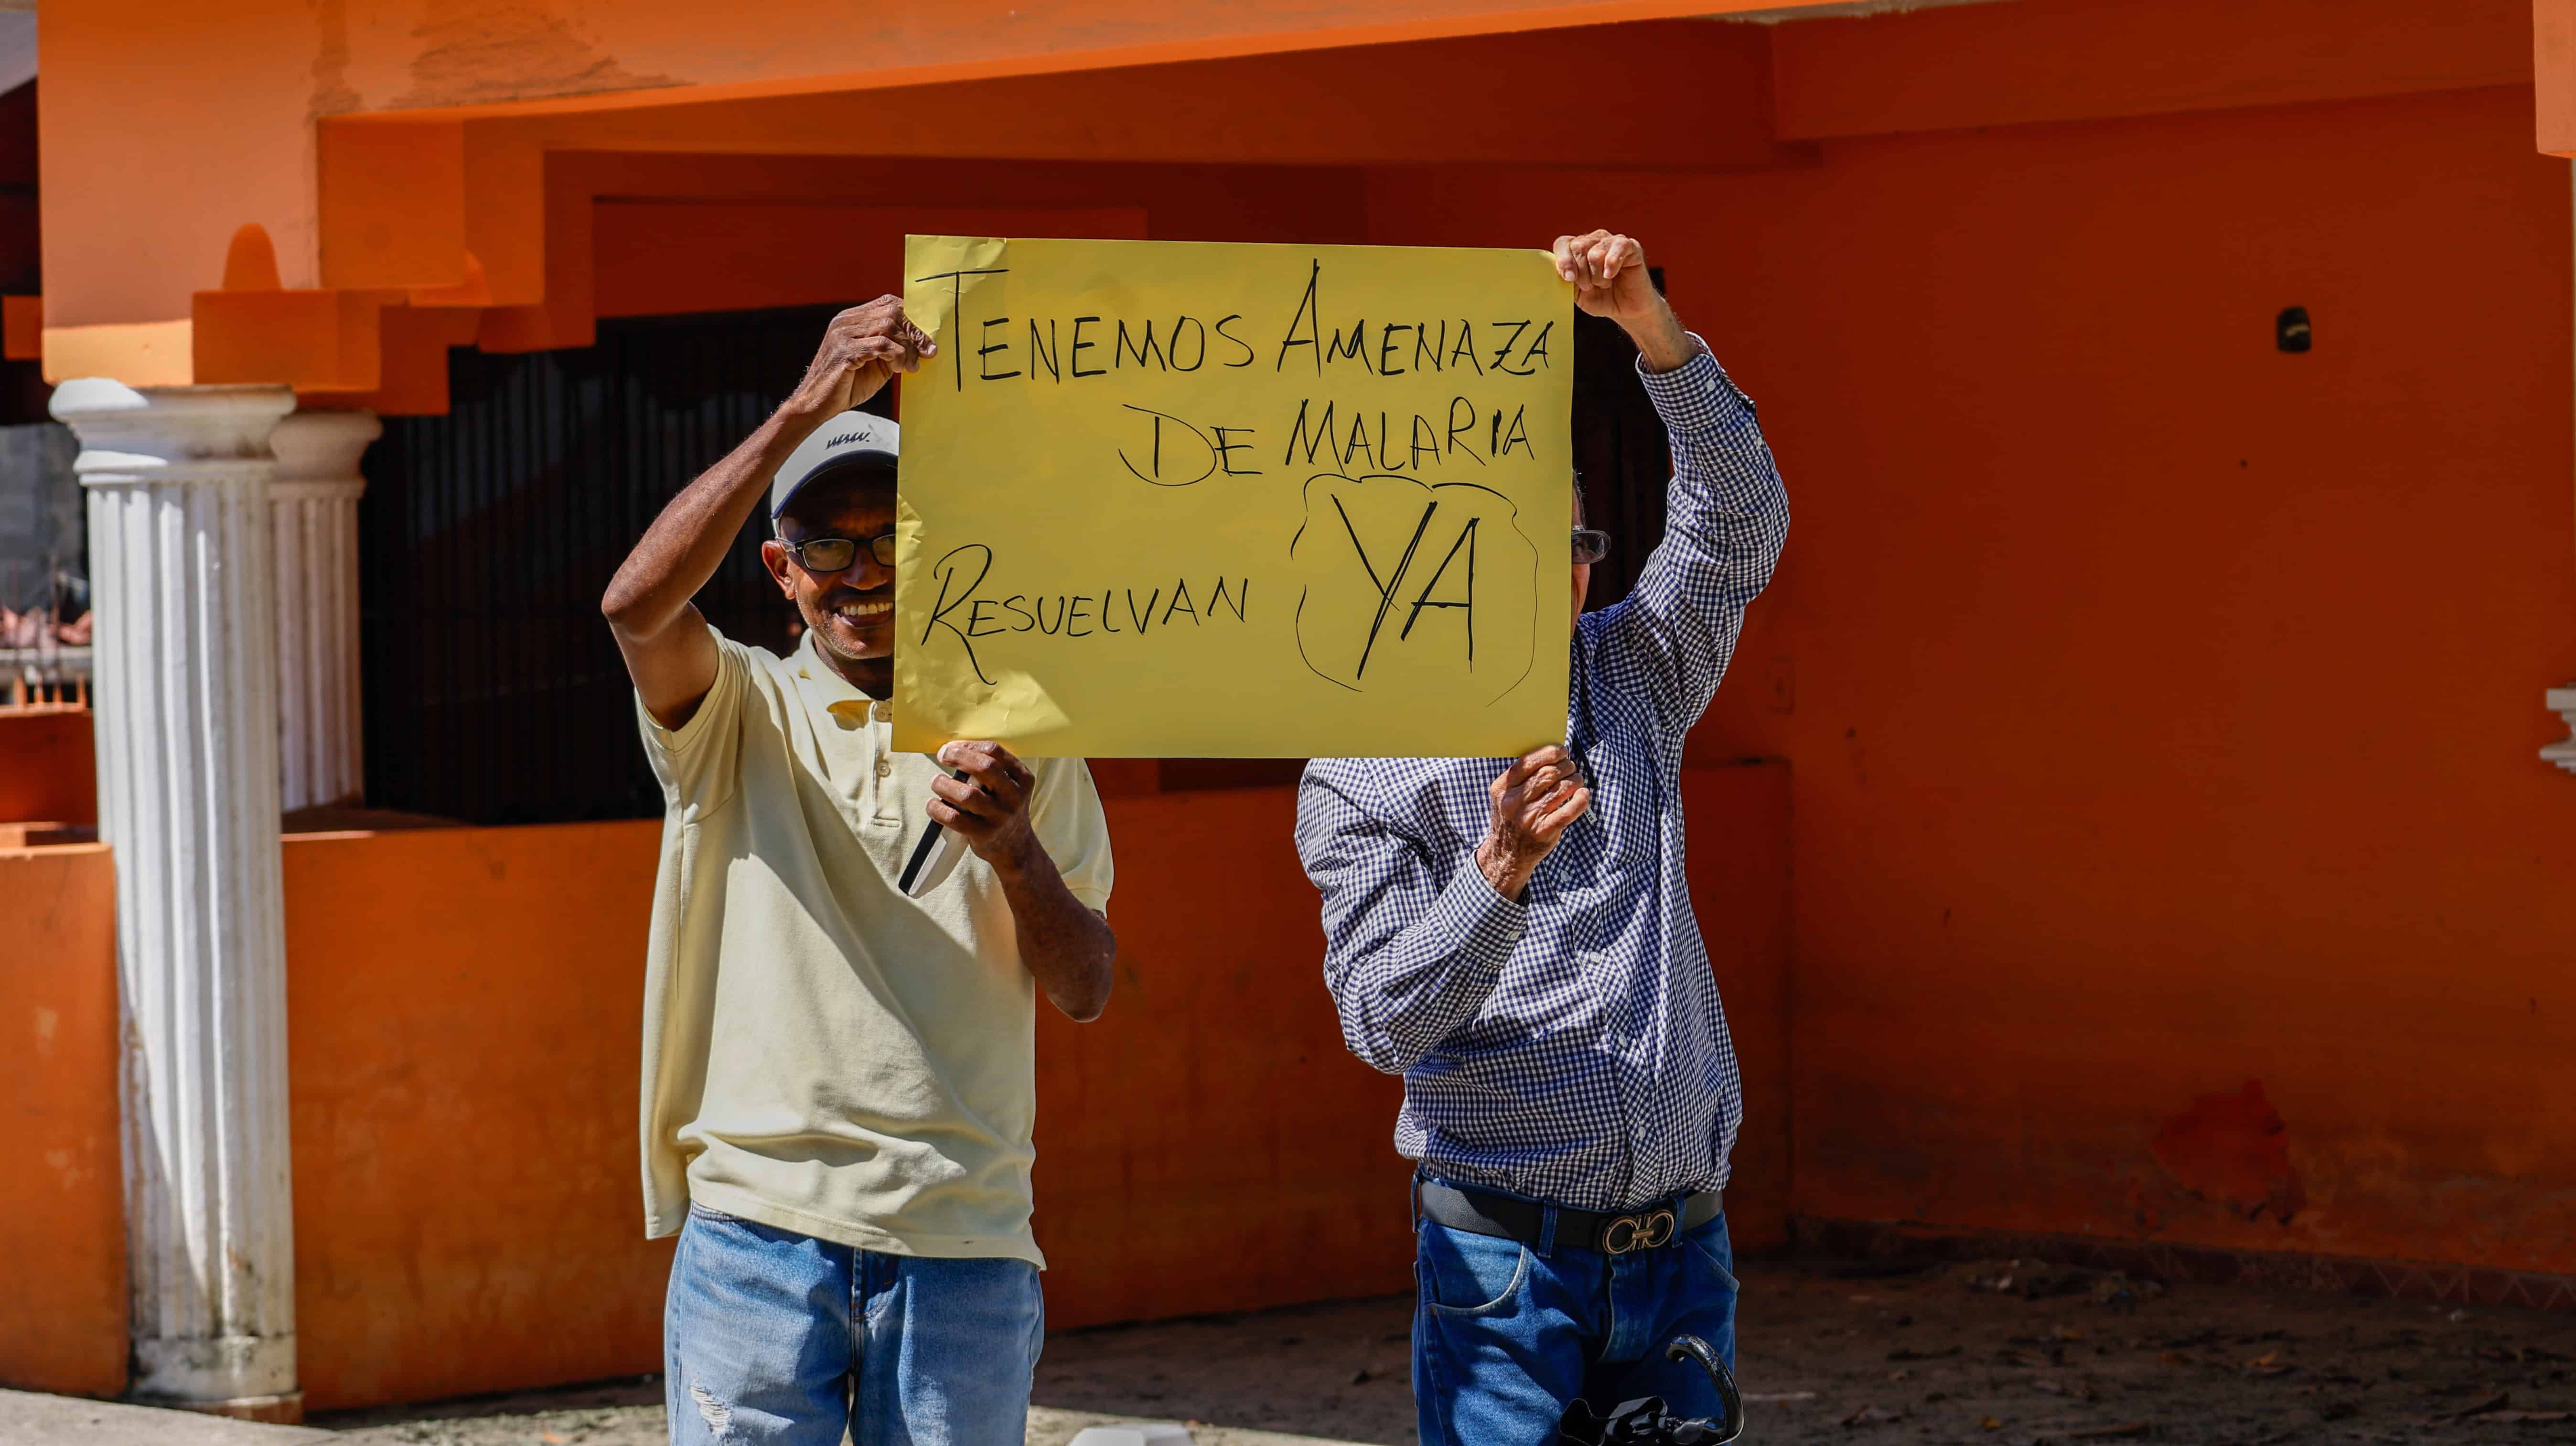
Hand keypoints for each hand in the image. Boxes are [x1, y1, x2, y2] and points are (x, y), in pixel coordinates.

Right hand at [786, 297, 934, 418]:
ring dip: (907, 348)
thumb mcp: (876, 363)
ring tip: (911, 366)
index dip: (912, 318)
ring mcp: (843, 334)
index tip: (927, 339)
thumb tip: (923, 346)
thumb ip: (894, 349)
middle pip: (892, 312)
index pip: (888, 303)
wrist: (817, 404)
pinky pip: (880, 345)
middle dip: (915, 333)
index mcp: (852, 319)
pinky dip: (896, 356)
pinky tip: (898, 368)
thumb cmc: (847, 385)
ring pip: (888, 327)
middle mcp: (846, 321)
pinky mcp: (844, 351)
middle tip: (927, 352)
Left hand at [930, 740, 1039, 870]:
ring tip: (937, 782)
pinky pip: (954, 818)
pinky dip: (937, 808)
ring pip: (966, 794)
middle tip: (943, 756)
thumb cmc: (1004, 809)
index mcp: (1023, 779)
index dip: (970, 745)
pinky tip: (933, 804)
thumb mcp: (1011, 786)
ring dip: (944, 784)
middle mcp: (1014, 797)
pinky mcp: (983, 834)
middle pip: (984, 767)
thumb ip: (992, 769)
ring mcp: (999, 817)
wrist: (1015, 847)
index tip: (953, 747)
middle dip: (958, 757)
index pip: (995, 751)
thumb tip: (955, 750)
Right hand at [1475, 744, 1591, 901]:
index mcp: (1502, 789)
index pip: (1528, 763)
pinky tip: (1583, 794)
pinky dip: (1581, 799)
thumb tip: (1550, 755)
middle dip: (1565, 766)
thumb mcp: (1504, 797)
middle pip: (1548, 774)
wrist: (1507, 854)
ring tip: (1577, 780)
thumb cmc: (1511, 818)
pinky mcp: (1544, 831)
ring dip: (1575, 780)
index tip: (1562, 751)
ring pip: (1561, 789)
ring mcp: (1529, 818)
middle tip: (1571, 767)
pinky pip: (1569, 810)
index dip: (1549, 753)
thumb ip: (1520, 778)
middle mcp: (1514, 802)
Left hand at [1552, 230, 1693, 371]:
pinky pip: (1618, 246)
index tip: (1569, 279)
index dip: (1563, 260)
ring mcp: (1612, 241)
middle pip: (1578, 247)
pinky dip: (1612, 263)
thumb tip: (1556, 271)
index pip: (1563, 243)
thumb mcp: (1577, 293)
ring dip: (1597, 275)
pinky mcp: (1631, 246)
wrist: (1627, 309)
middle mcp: (1593, 241)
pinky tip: (1611, 275)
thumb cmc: (1601, 298)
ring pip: (1595, 251)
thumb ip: (1565, 280)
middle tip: (1589, 286)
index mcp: (1577, 249)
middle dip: (1581, 273)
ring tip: (1604, 283)